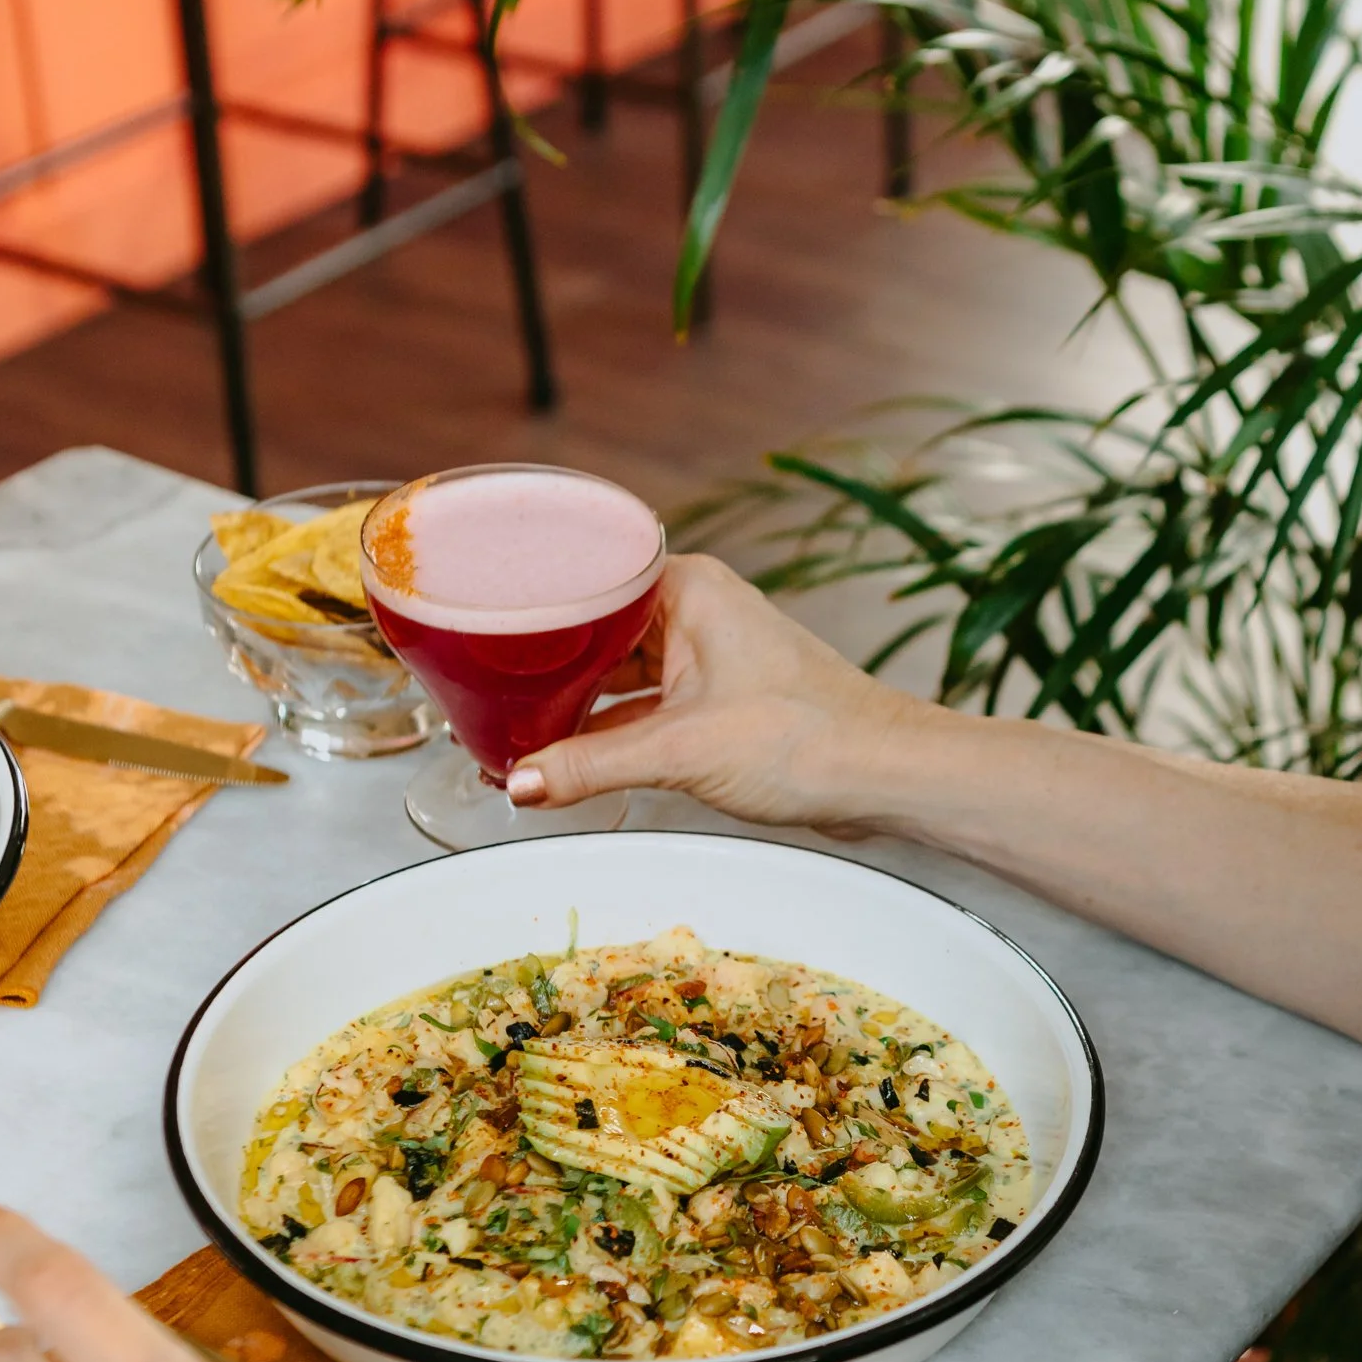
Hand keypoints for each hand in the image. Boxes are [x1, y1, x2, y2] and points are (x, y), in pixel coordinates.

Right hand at [507, 554, 928, 829]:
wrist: (885, 776)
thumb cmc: (809, 738)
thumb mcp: (680, 751)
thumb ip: (592, 766)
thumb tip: (521, 782)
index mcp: (686, 589)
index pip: (586, 579)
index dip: (530, 611)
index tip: (477, 633)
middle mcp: (695, 610)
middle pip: (595, 629)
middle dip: (544, 670)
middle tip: (480, 697)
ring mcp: (708, 655)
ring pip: (617, 672)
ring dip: (574, 706)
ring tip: (513, 734)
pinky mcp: (718, 700)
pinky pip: (643, 706)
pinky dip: (608, 731)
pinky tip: (569, 759)